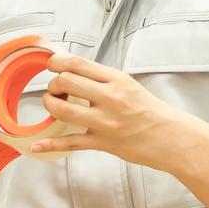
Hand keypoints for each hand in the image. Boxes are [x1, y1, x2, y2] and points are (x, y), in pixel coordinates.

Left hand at [34, 54, 193, 167]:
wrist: (172, 137)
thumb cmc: (152, 111)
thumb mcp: (129, 86)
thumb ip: (103, 79)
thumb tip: (75, 70)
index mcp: (117, 80)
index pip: (78, 63)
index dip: (57, 62)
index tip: (51, 65)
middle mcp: (110, 98)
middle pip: (66, 82)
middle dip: (53, 84)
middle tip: (56, 89)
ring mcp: (105, 121)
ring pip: (63, 109)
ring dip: (50, 105)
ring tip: (52, 104)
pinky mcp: (103, 142)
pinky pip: (70, 142)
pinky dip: (50, 144)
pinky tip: (37, 145)